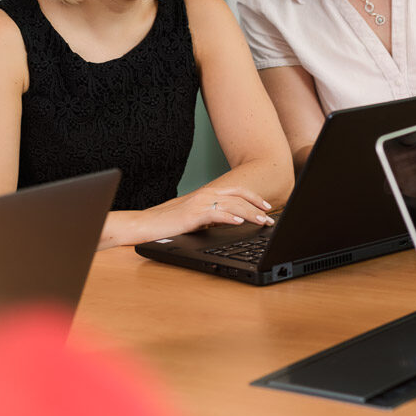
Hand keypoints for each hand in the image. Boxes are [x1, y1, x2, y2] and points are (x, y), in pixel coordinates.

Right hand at [127, 186, 275, 245]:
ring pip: (232, 205)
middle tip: (270, 218)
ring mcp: (199, 203)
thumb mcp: (195, 218)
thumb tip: (231, 220)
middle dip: (257, 207)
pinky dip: (229, 217)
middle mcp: (205, 194)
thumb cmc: (168, 223)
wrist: (145, 224)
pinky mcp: (193, 214)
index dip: (254, 198)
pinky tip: (239, 222)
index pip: (236, 191)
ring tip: (262, 222)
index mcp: (207, 194)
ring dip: (250, 214)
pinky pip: (215, 213)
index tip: (267, 207)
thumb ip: (212, 216)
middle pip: (239, 197)